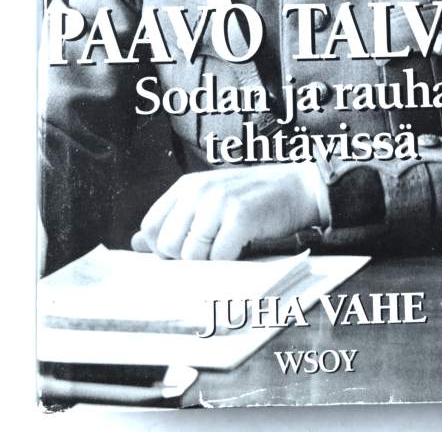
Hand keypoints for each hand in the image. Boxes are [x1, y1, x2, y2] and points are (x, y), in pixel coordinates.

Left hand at [130, 162, 327, 259]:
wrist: (298, 188)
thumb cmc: (253, 200)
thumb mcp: (208, 202)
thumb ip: (174, 221)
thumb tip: (137, 243)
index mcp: (186, 186)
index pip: (150, 228)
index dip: (164, 249)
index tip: (185, 252)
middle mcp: (198, 191)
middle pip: (166, 246)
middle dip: (186, 259)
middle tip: (212, 250)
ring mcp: (219, 202)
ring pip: (191, 255)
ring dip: (210, 261)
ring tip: (228, 247)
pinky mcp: (240, 216)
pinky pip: (218, 256)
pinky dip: (229, 261)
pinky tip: (242, 247)